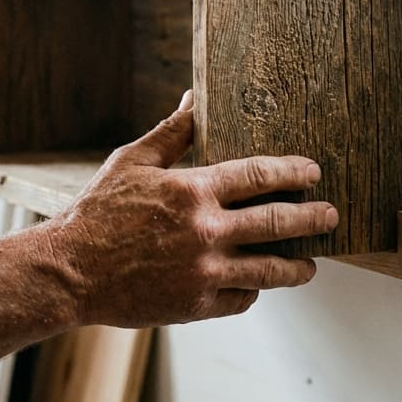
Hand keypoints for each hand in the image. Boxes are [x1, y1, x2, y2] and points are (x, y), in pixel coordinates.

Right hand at [46, 91, 338, 326]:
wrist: (69, 272)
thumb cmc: (98, 212)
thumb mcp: (132, 162)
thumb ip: (173, 132)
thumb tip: (196, 96)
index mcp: (193, 190)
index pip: (260, 175)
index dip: (293, 172)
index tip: (313, 172)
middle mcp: (206, 232)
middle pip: (278, 222)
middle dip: (313, 217)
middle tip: (331, 214)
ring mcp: (204, 272)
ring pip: (270, 269)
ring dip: (297, 265)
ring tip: (310, 263)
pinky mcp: (196, 305)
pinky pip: (242, 297)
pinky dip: (254, 290)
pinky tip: (260, 284)